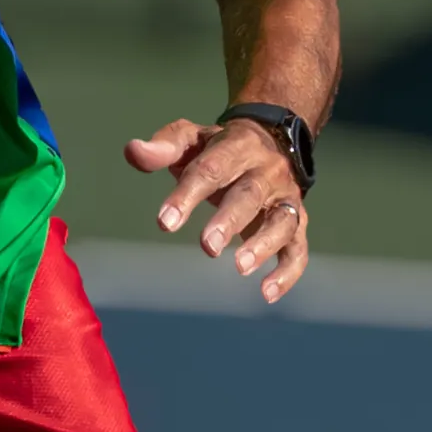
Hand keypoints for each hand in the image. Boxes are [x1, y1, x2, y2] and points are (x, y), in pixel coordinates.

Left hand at [125, 117, 308, 303]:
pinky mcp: (298, 222)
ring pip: (282, 220)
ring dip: (263, 245)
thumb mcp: (191, 138)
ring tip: (240, 267)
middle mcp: (266, 171)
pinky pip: (298, 248)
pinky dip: (287, 272)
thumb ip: (163, 147)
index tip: (166, 221)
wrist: (271, 140)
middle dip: (229, 221)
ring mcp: (285, 197)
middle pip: (250, 194)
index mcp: (237, 146)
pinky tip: (267, 293)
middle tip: (207, 246)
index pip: (212, 169)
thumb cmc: (218, 148)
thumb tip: (133, 151)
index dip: (188, 194)